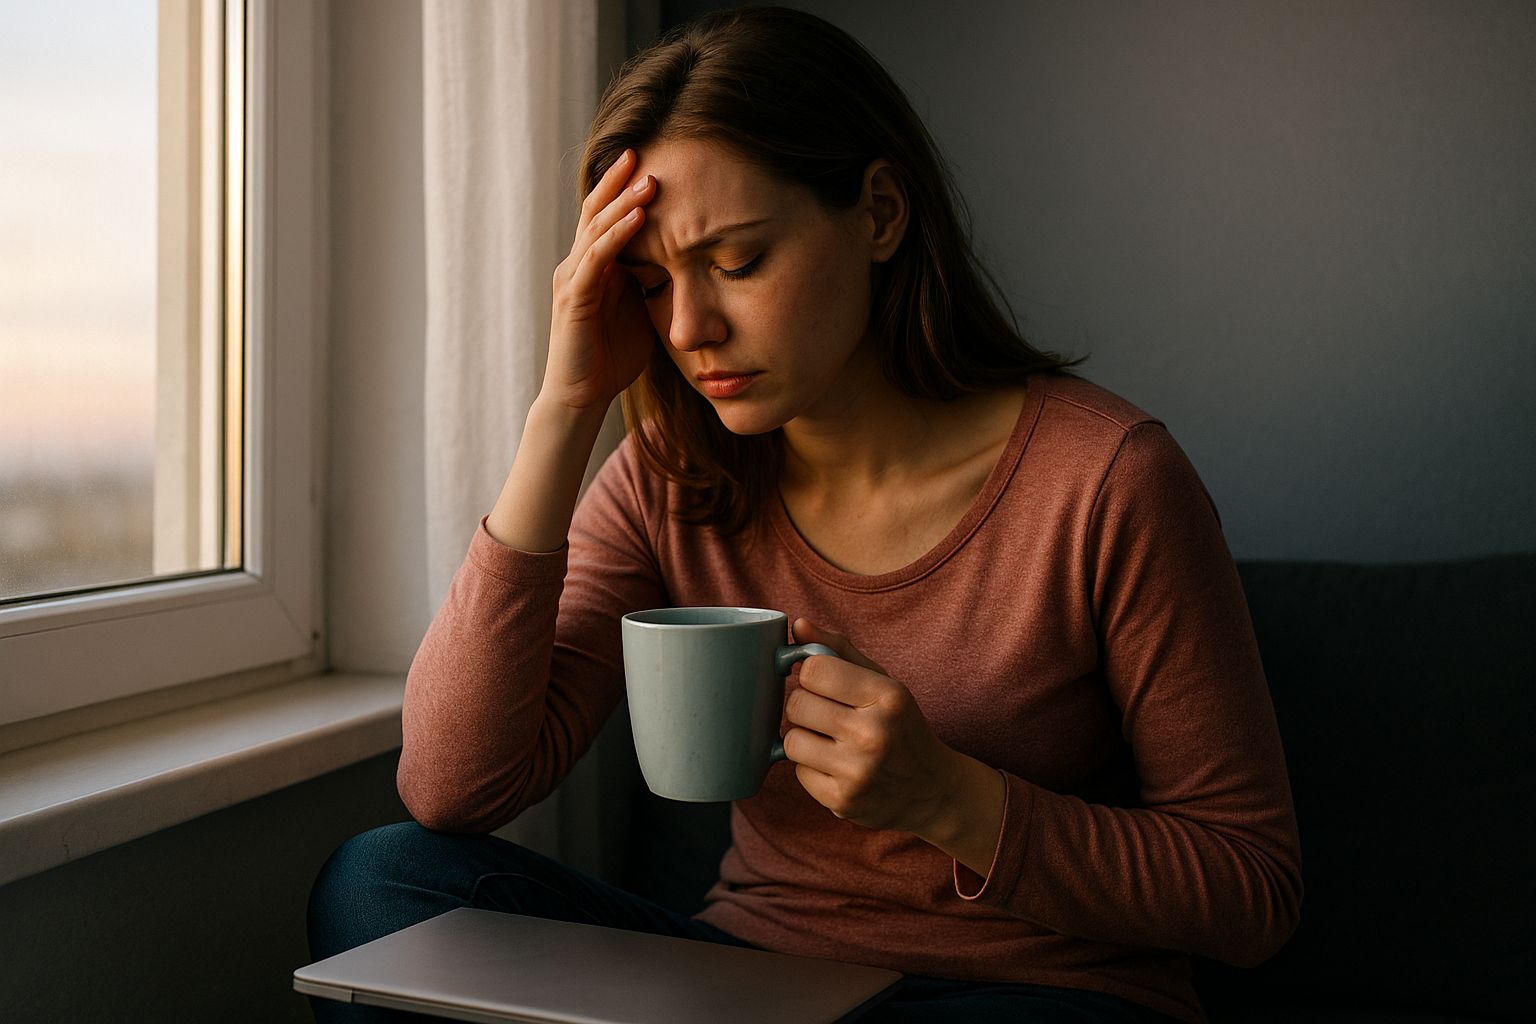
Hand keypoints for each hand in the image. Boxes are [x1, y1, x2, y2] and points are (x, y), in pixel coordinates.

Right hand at [544, 148, 658, 412]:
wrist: (582, 397)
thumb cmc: (612, 357)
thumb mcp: (641, 310)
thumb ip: (653, 284)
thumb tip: (686, 263)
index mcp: (593, 266)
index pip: (606, 216)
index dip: (624, 188)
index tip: (652, 160)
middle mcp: (577, 265)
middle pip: (597, 211)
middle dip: (620, 181)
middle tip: (644, 149)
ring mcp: (572, 280)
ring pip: (596, 230)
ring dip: (624, 202)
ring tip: (649, 178)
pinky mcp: (574, 300)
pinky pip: (596, 260)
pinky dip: (617, 236)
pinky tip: (638, 218)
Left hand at [783, 619, 993, 845]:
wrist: (932, 791)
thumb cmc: (901, 727)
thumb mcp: (883, 683)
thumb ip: (839, 651)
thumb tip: (797, 626)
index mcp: (887, 696)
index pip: (813, 669)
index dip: (813, 674)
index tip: (825, 683)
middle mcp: (873, 733)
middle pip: (796, 703)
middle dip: (806, 706)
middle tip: (828, 714)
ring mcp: (857, 771)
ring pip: (791, 740)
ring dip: (805, 739)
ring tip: (831, 741)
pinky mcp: (842, 801)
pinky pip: (798, 773)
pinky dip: (812, 768)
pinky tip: (837, 767)